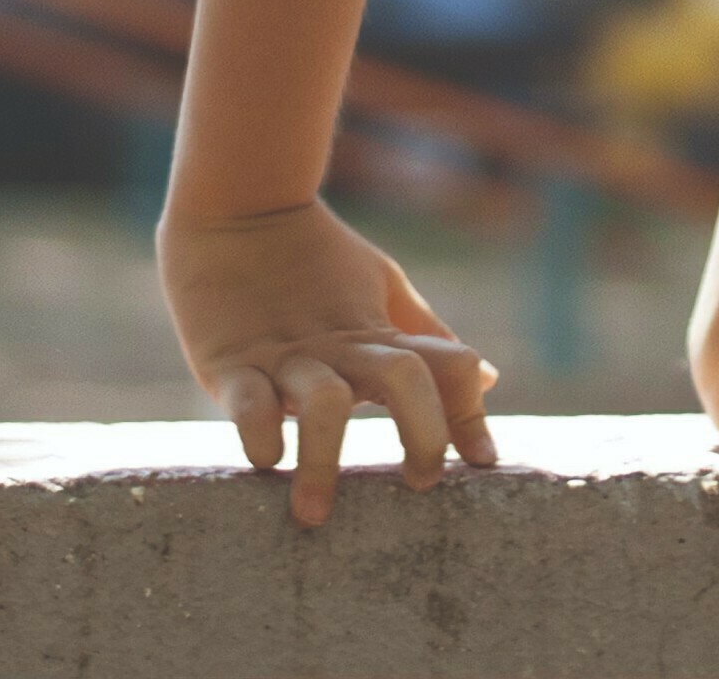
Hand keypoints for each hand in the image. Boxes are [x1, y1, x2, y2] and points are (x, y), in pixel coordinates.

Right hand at [160, 198, 500, 524]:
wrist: (235, 205)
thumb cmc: (314, 256)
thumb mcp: (379, 289)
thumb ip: (426, 338)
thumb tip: (487, 377)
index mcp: (378, 333)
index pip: (446, 366)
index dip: (471, 412)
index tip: (484, 463)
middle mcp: (340, 348)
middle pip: (404, 380)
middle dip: (423, 433)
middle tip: (421, 482)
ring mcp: (286, 356)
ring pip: (323, 404)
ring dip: (324, 461)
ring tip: (314, 513)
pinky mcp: (231, 361)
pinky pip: (249, 404)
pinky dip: (260, 434)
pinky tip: (266, 458)